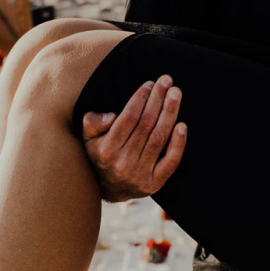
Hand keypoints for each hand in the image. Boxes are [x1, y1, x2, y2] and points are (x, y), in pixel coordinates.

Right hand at [81, 75, 186, 199]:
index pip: (128, 118)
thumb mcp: (86, 138)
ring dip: (169, 113)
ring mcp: (139, 175)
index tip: (150, 84)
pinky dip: (178, 143)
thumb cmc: (100, 155)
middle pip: (146, 125)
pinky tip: (182, 125)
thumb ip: (92, 122)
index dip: (140, 98)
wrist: (110, 189)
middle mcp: (122, 163)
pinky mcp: (154, 184)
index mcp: (106, 150)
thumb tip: (111, 116)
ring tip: (176, 94)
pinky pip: (171, 162)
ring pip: (159, 139)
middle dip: (158, 100)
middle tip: (167, 81)